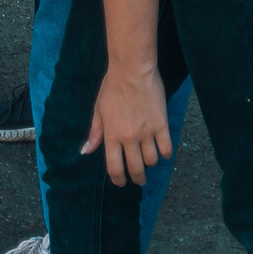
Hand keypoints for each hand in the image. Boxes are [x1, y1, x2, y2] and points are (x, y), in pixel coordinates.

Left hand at [81, 64, 172, 186]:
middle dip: (138, 178)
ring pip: (152, 160)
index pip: (115, 167)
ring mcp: (147, 132)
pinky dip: (165, 153)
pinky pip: (166, 149)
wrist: (132, 70)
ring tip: (149, 160)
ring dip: (150, 164)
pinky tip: (162, 150)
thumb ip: (95, 133)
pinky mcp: (162, 125)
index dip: (119, 179)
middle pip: (136, 168)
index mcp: (112, 135)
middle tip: (139, 179)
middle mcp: (129, 138)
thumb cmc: (112, 87)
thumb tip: (86, 151)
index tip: (122, 182)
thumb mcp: (99, 110)